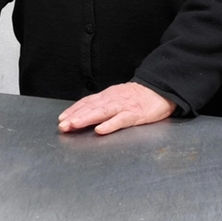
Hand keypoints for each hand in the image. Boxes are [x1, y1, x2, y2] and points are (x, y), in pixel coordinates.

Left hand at [57, 82, 174, 135]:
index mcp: (108, 96)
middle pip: (91, 107)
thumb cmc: (138, 97)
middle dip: (75, 116)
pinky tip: (100, 130)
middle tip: (63, 125)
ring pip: (102, 112)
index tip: (61, 119)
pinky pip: (121, 120)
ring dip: (87, 118)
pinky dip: (110, 124)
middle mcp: (113, 99)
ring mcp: (123, 106)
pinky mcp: (135, 114)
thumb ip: (103, 104)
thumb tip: (85, 112)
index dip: (73, 110)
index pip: (87, 102)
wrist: (160, 90)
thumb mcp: (117, 97)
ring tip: (75, 124)